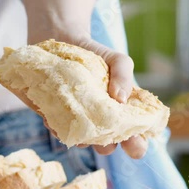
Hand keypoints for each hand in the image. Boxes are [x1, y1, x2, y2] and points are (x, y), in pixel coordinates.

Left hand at [23, 0, 147, 158]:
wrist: (60, 41)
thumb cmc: (94, 53)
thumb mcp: (116, 59)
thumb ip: (124, 74)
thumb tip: (119, 99)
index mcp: (119, 112)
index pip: (133, 136)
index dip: (136, 145)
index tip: (136, 146)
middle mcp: (98, 121)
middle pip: (105, 146)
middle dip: (106, 146)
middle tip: (104, 139)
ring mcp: (75, 121)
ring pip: (80, 142)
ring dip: (80, 138)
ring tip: (77, 120)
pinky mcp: (53, 116)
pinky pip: (56, 131)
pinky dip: (56, 127)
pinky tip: (54, 115)